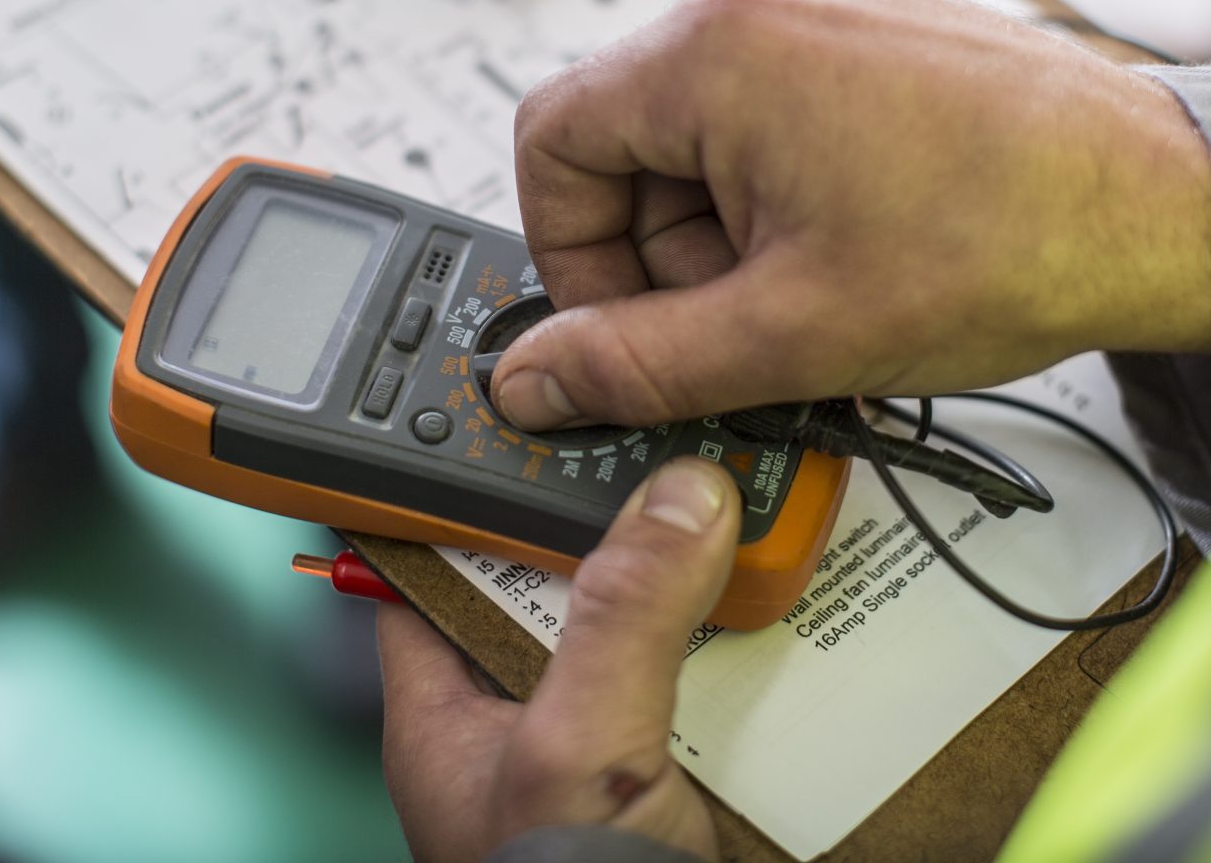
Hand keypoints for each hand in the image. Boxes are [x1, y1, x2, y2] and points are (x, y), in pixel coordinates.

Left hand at [378, 457, 738, 862]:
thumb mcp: (579, 745)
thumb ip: (620, 620)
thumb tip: (675, 501)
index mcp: (448, 715)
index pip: (435, 569)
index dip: (471, 500)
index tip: (525, 432)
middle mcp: (520, 725)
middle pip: (561, 591)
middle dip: (620, 540)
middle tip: (671, 478)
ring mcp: (597, 752)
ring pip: (645, 637)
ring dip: (696, 601)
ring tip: (740, 540)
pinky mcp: (670, 777)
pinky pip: (707, 690)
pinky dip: (745, 659)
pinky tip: (775, 626)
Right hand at [494, 0, 1210, 429]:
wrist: (1161, 204)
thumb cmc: (1013, 241)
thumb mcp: (791, 334)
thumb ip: (635, 367)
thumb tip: (533, 381)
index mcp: (718, 46)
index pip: (552, 143)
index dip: (572, 256)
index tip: (629, 326)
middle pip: (624, 139)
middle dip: (664, 251)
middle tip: (744, 321)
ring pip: (691, 128)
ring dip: (721, 225)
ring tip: (813, 286)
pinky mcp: (858, 15)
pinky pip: (759, 103)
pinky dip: (772, 185)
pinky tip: (843, 242)